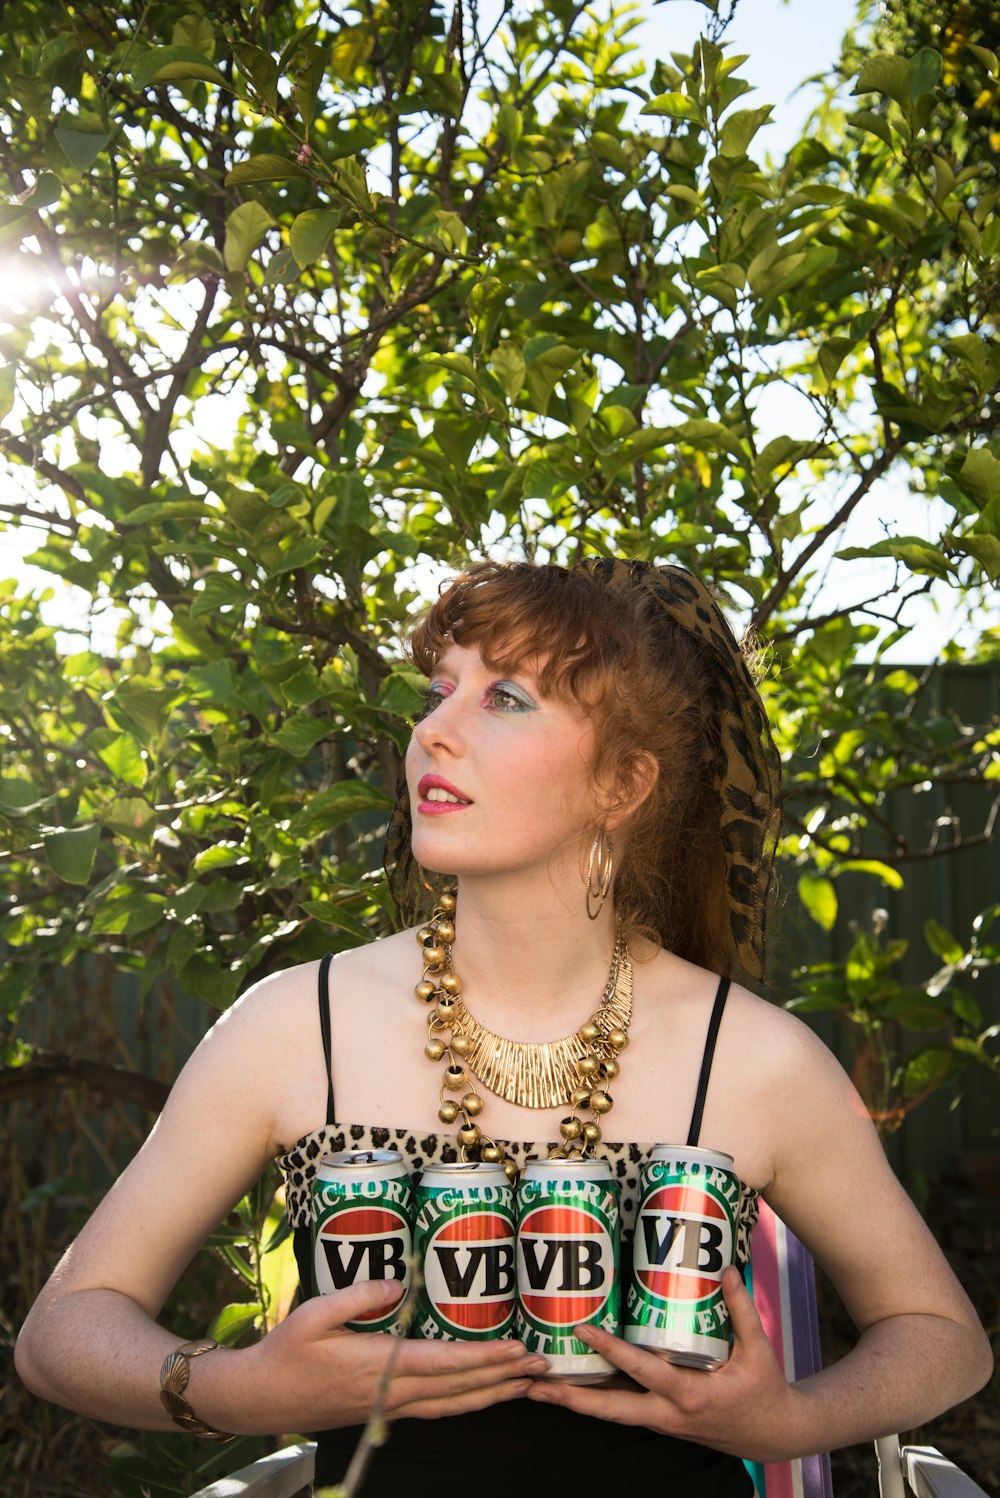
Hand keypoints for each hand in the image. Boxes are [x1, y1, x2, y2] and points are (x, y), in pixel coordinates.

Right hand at [204, 1280, 546, 1434]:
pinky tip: (482, 1395)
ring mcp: (388, 1408)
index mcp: (378, 1367)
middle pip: (459, 1390)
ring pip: (452, 1406)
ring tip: (526, 1385)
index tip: (516, 1351)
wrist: (258, 1398)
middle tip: (543, 1368)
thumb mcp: (314, 1313)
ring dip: (493, 1395)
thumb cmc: (285, 1353)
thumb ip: (357, 1296)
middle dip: (504, 1378)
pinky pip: (436, 1410)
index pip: (443, 1365)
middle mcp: (390, 1393)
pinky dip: (466, 1403)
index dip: (484, 1360)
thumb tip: (398, 1284)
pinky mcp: (383, 1411)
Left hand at [526, 1268, 805, 1462]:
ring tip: (535, 1387)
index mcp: (691, 1395)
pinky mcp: (660, 1419)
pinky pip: (621, 1410)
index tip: (582, 1329)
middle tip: (532, 1383)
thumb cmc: (765, 1390)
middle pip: (609, 1409)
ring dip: (573, 1402)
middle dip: (570, 1398)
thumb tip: (724, 1268)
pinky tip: (572, 1385)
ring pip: (609, 1414)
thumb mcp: (759, 1350)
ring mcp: (661, 1421)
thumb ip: (741, 1309)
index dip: (611, 1351)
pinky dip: (594, 1400)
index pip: (642, 1372)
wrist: (774, 1434)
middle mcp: (668, 1414)